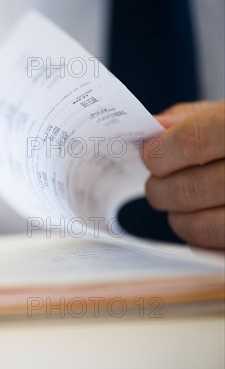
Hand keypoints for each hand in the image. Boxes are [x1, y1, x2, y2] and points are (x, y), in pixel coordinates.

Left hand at [142, 100, 224, 248]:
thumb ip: (191, 119)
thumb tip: (151, 135)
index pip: (191, 142)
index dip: (159, 153)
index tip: (151, 155)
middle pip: (187, 189)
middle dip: (159, 189)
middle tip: (158, 184)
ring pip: (200, 227)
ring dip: (178, 218)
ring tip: (181, 205)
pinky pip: (219, 249)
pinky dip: (204, 239)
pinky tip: (211, 218)